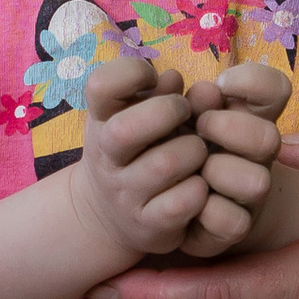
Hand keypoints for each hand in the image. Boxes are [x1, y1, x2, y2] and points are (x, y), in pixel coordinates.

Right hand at [72, 56, 235, 256]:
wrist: (108, 215)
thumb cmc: (133, 150)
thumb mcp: (136, 115)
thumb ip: (160, 92)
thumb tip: (174, 78)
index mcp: (101, 121)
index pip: (100, 87)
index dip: (130, 73)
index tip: (151, 79)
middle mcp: (106, 159)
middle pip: (125, 130)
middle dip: (168, 112)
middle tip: (185, 112)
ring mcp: (125, 194)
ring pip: (165, 165)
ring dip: (194, 151)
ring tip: (198, 150)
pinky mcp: (148, 225)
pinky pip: (179, 203)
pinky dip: (198, 190)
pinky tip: (199, 183)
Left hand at [174, 63, 289, 258]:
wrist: (158, 198)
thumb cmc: (167, 143)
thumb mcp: (169, 112)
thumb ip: (177, 96)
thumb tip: (184, 83)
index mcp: (248, 115)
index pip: (276, 89)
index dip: (251, 82)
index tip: (220, 84)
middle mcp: (258, 154)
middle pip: (270, 138)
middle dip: (226, 128)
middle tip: (198, 128)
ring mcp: (250, 193)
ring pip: (256, 182)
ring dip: (214, 171)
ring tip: (188, 170)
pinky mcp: (235, 226)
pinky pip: (230, 220)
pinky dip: (201, 209)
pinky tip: (181, 199)